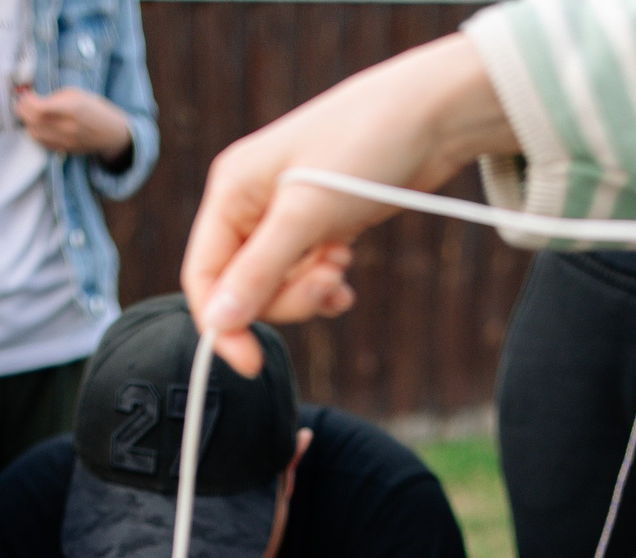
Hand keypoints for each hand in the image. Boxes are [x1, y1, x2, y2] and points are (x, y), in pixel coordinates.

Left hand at [15, 87, 132, 160]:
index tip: (25, 95)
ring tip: (29, 113)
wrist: (110, 132)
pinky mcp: (64, 149)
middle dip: (22, 110)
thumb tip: (34, 99)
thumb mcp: (76, 94)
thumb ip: (55, 97)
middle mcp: (68, 126)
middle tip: (22, 103)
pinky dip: (35, 132)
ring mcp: (66, 140)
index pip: (40, 107)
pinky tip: (37, 125)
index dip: (27, 101)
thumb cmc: (94, 109)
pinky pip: (41, 142)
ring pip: (34, 133)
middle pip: (33, 120)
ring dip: (27, 122)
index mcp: (73, 108)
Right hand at [184, 34, 511, 374]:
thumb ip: (260, 271)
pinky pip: (305, 275)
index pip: (203, 275)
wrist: (432, 116)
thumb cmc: (364, 146)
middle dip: (285, 298)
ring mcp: (286, 215)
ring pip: (279, 285)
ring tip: (342, 263)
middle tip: (327, 281)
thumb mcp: (307, 214)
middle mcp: (251, 203)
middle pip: (243, 287)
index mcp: (231, 191)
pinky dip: (324, 286)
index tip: (252, 362)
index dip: (222, 323)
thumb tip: (218, 322)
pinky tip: (345, 280)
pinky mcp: (319, 224)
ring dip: (310, 290)